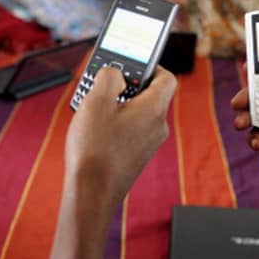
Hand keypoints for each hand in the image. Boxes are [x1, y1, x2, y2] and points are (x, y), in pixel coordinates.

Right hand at [66, 66, 177, 202]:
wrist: (91, 194)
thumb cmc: (95, 149)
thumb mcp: (97, 101)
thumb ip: (110, 76)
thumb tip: (116, 73)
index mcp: (154, 109)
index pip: (167, 78)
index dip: (151, 65)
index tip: (131, 63)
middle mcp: (157, 126)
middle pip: (149, 95)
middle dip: (126, 86)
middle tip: (103, 85)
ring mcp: (148, 144)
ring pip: (138, 114)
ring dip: (118, 106)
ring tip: (92, 108)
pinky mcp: (137, 157)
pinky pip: (131, 131)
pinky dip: (116, 124)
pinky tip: (94, 129)